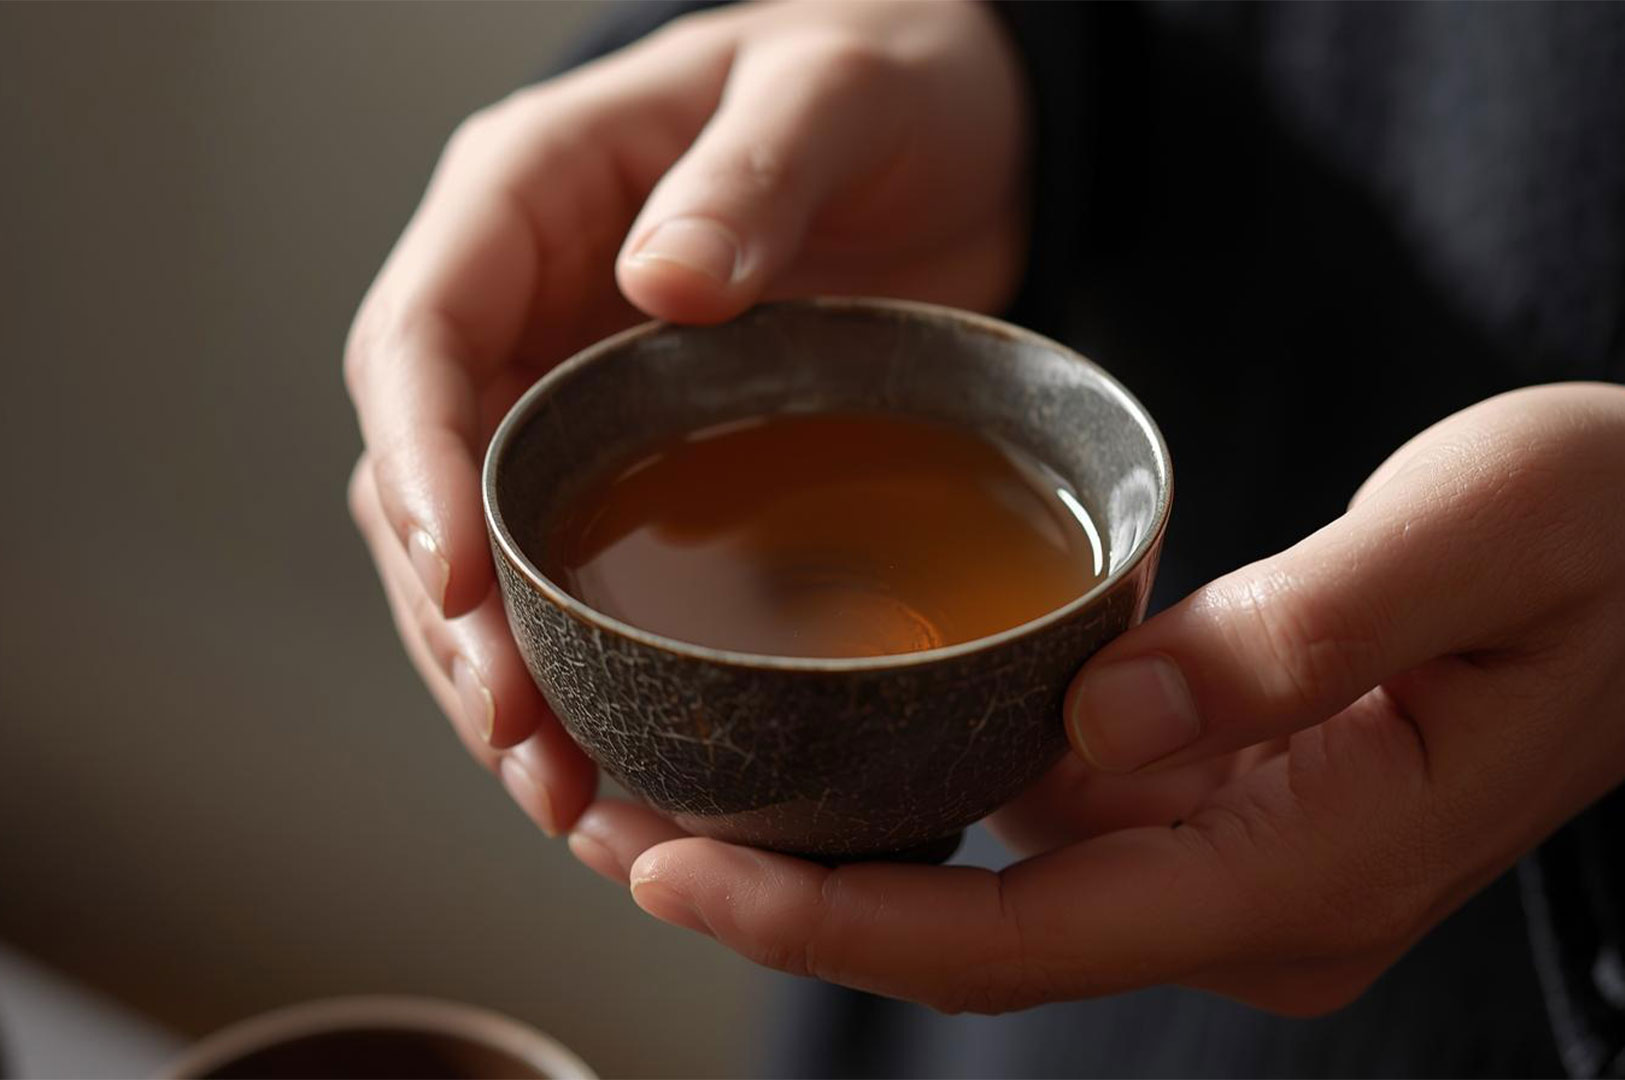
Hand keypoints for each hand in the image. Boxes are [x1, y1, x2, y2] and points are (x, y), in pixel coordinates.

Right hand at [344, 1, 1028, 830]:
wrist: (961, 128)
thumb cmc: (885, 74)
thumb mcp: (833, 94)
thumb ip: (750, 174)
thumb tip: (660, 284)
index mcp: (527, 203)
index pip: (418, 343)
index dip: (418, 476)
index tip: (462, 593)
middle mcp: (527, 313)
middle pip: (429, 489)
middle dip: (462, 632)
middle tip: (530, 754)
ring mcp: (578, 398)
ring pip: (493, 565)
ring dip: (519, 693)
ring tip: (578, 808)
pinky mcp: (645, 467)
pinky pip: (584, 586)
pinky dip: (599, 686)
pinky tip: (640, 773)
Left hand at [592, 383, 1624, 1014]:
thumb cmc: (1607, 536)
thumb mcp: (1482, 533)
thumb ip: (1298, 633)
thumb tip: (1102, 720)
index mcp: (1304, 864)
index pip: (1020, 936)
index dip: (836, 917)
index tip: (678, 864)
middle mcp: (1254, 900)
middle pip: (978, 937)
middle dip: (793, 898)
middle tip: (611, 825)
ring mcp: (1237, 867)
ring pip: (997, 896)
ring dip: (839, 860)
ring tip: (672, 798)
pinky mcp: (1226, 812)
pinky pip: (1045, 839)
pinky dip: (925, 813)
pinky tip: (831, 756)